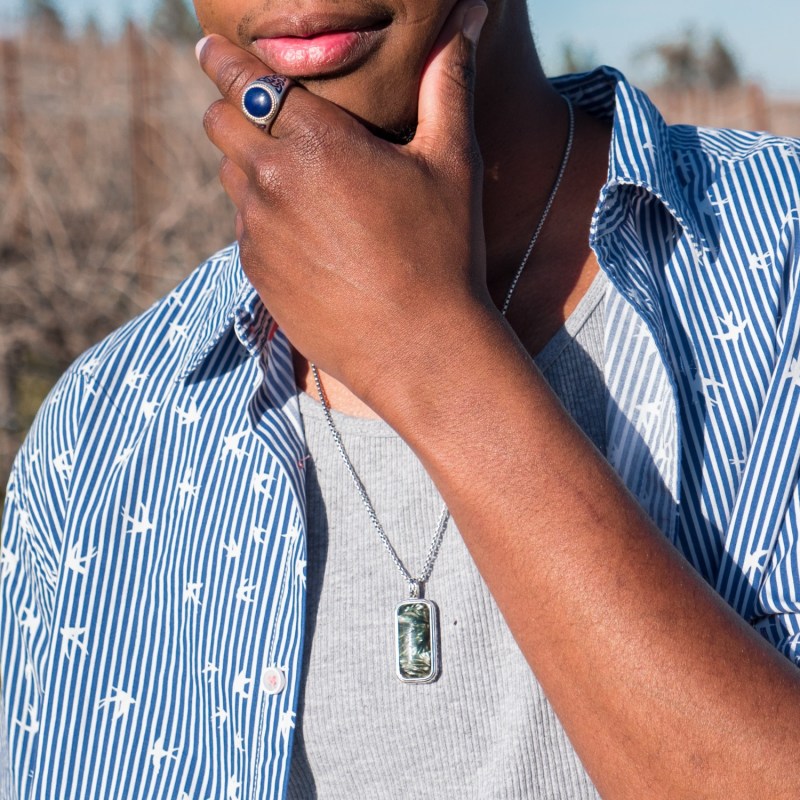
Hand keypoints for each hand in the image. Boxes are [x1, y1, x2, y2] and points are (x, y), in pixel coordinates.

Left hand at [197, 1, 490, 405]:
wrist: (419, 348)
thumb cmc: (442, 252)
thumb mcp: (452, 162)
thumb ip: (449, 83)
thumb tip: (469, 16)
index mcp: (317, 141)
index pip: (242, 79)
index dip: (221, 58)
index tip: (210, 47)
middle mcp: (273, 181)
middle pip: (218, 122)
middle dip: (231, 109)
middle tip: (258, 113)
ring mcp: (258, 232)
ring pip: (229, 178)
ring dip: (249, 166)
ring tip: (294, 180)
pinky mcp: (257, 274)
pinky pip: (243, 229)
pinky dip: (261, 219)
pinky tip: (305, 235)